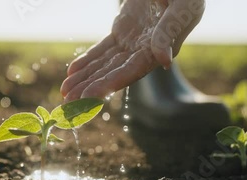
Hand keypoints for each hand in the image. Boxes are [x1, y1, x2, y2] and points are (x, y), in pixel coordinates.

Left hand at [61, 0, 204, 101]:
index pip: (131, 71)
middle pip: (114, 73)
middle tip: (68, 102)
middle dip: (90, 87)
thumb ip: (169, 32)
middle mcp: (146, 51)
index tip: (87, 96)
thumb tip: (164, 61)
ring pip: (104, 64)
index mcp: (162, 48)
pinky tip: (73, 72)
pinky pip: (102, 49)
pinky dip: (87, 60)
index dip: (108, 84)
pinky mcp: (122, 32)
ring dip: (85, 78)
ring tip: (65, 91)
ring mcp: (132, 42)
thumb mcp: (181, 7)